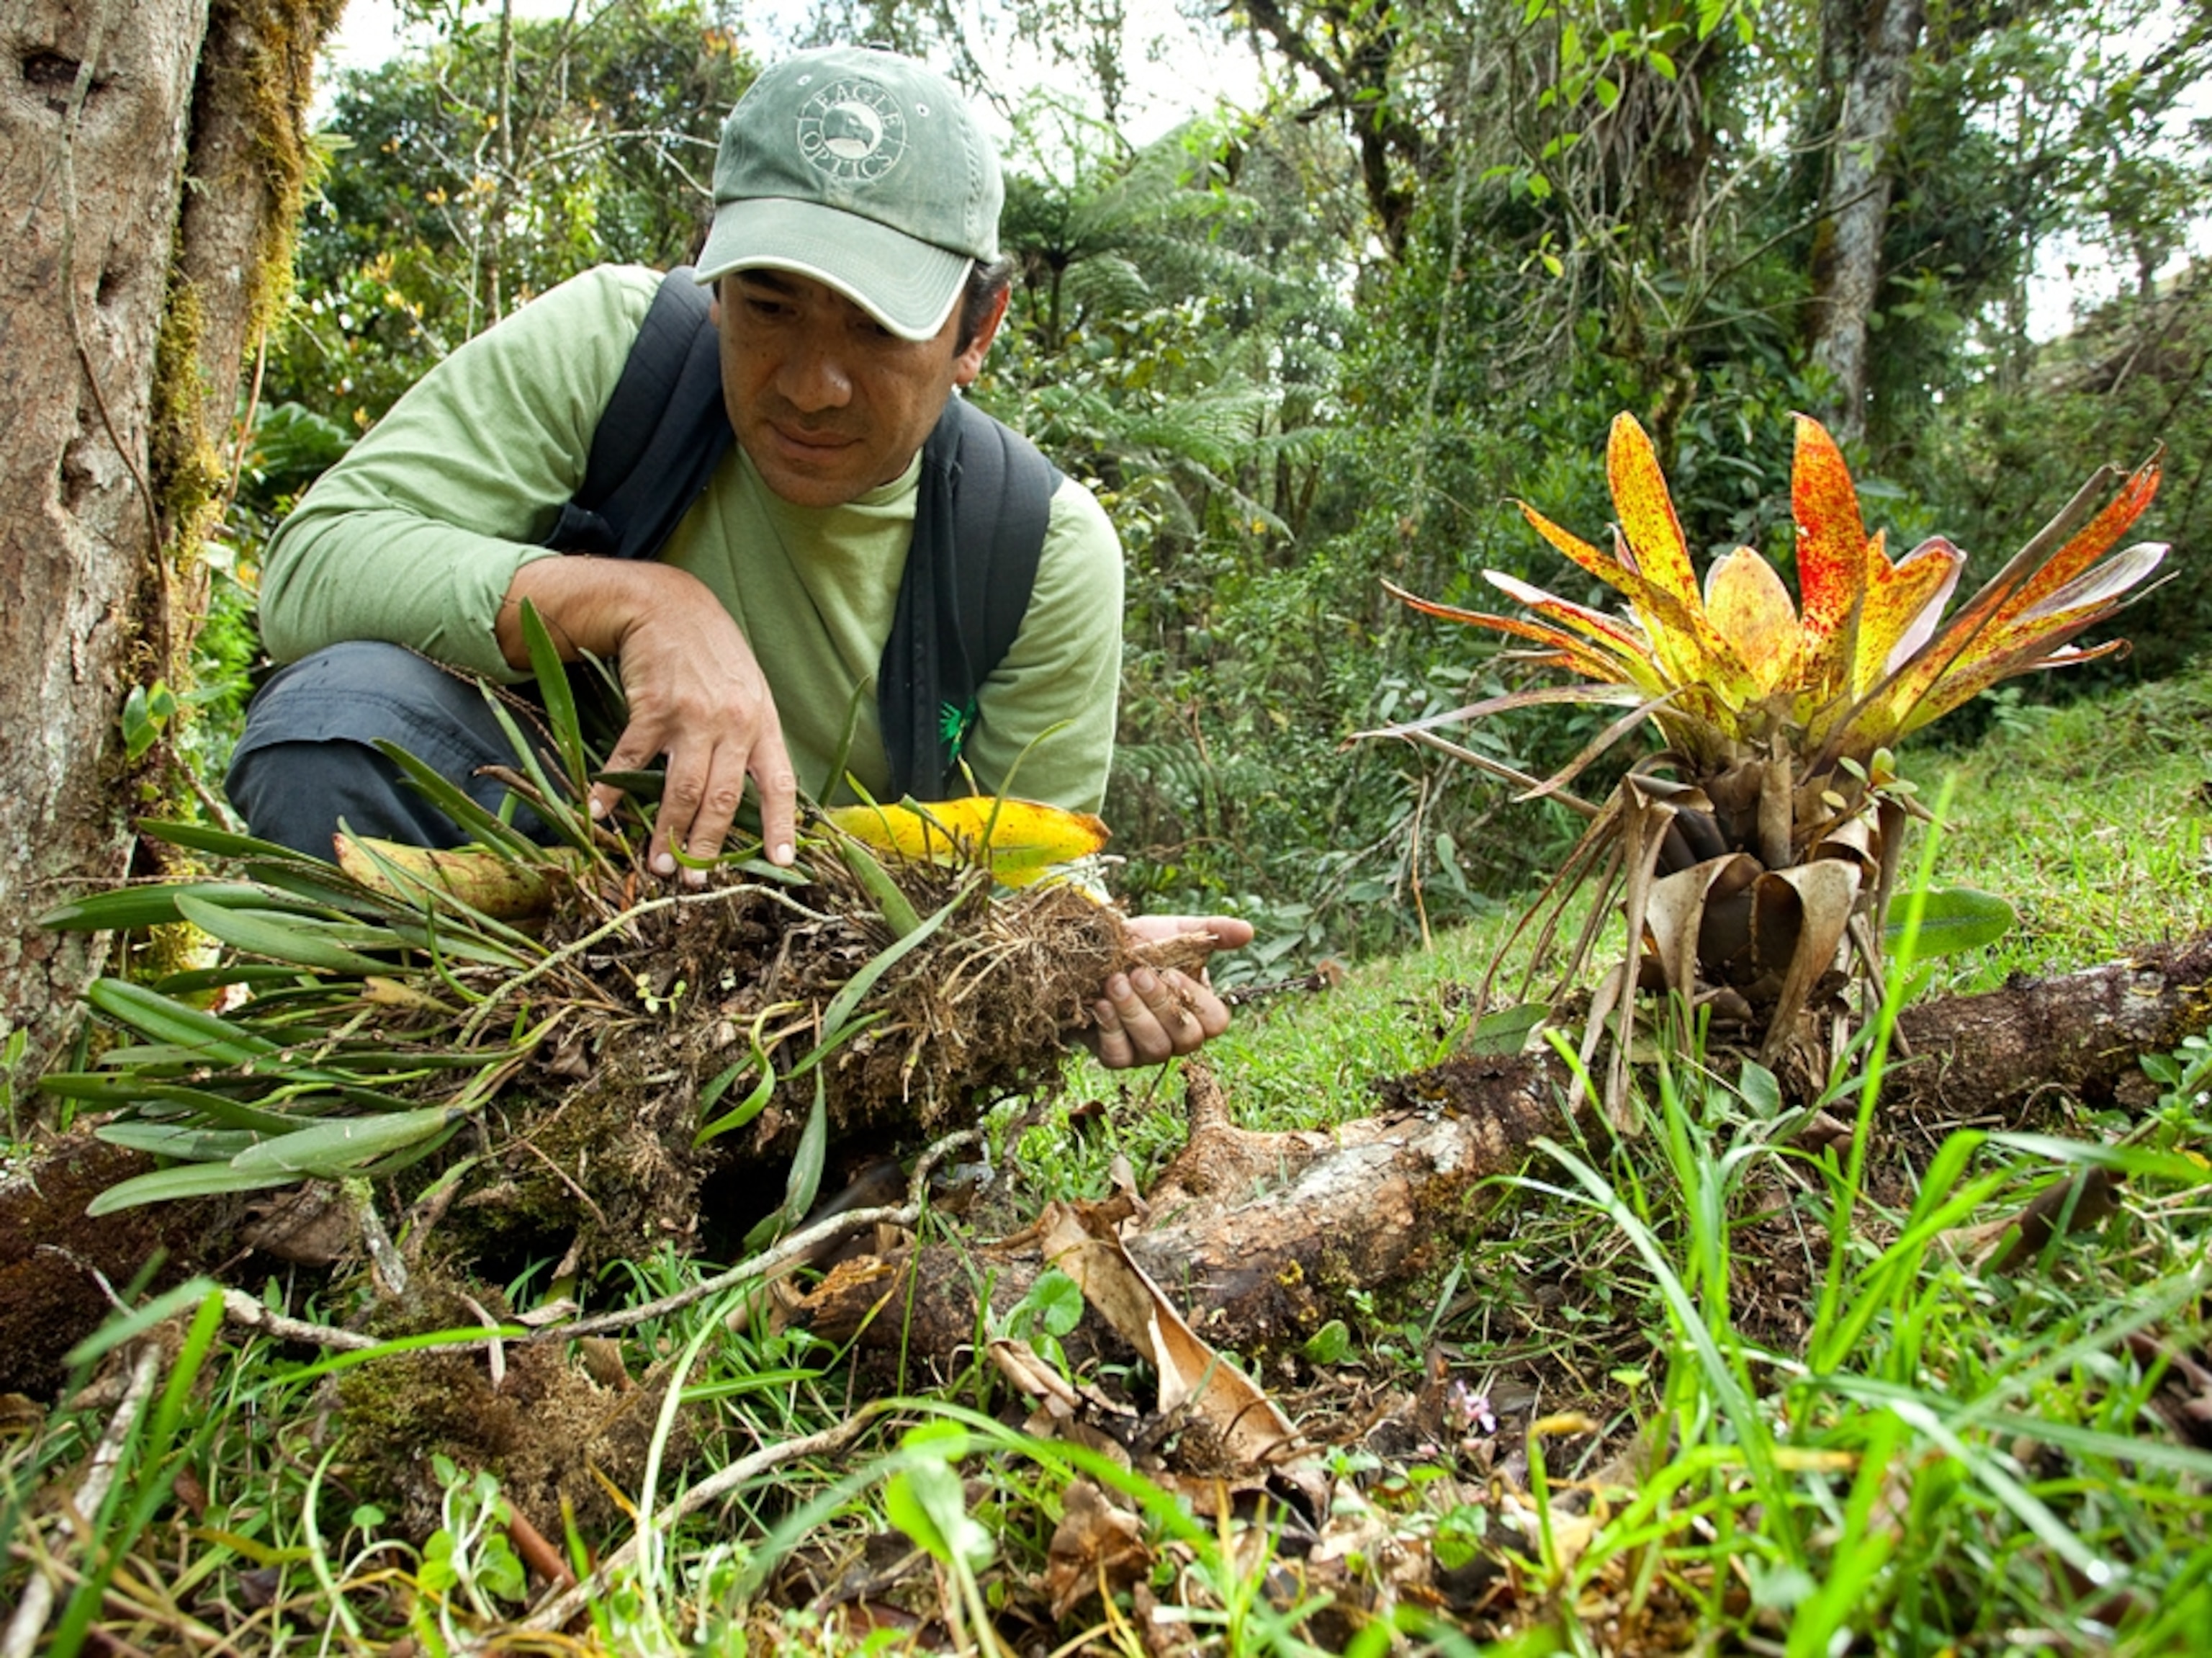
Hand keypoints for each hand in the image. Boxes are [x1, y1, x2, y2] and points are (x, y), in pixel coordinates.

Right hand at [500, 559, 797, 880]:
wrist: (668, 605)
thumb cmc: (712, 655)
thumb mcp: (749, 691)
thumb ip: (752, 738)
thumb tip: (754, 798)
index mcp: (762, 724)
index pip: (778, 783)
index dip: (780, 826)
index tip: (782, 862)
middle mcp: (733, 723)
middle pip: (723, 799)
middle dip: (707, 847)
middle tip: (694, 881)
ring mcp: (693, 716)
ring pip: (681, 789)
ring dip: (666, 833)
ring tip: (656, 864)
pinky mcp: (653, 707)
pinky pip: (632, 761)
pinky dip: (612, 791)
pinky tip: (599, 814)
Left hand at [1090, 914, 1254, 1069]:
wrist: (1092, 950)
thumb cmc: (1142, 944)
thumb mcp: (1177, 933)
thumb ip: (1213, 932)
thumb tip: (1248, 931)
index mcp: (1199, 1011)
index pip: (1216, 1022)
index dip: (1197, 1001)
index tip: (1172, 973)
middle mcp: (1177, 1038)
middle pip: (1185, 1038)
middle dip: (1160, 1004)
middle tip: (1138, 974)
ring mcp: (1147, 1051)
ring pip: (1154, 1048)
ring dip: (1134, 1014)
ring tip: (1115, 982)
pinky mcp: (1116, 1057)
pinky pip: (1119, 1056)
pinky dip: (1111, 1029)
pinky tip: (1101, 1004)